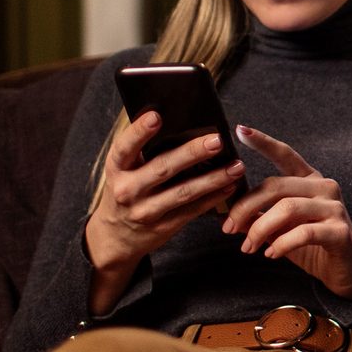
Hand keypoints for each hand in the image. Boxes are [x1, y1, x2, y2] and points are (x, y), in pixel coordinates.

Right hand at [83, 111, 245, 313]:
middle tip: (217, 141)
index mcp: (116, 169)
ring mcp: (145, 211)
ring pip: (183, 192)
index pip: (124, 147)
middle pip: (162, 168)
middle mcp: (127, 190)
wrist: (115, 236)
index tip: (156, 116)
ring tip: (236, 166)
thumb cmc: (126, 190)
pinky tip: (229, 186)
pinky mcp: (162, 227)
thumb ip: (142, 150)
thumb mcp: (123, 170)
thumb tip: (178, 121)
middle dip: (192, 153)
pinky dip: (213, 198)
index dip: (139, 132)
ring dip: (213, 178)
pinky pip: (192, 211)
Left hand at [221, 126, 351, 306]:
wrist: (348, 273)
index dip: (263, 142)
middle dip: (246, 207)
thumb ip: (260, 217)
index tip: (239, 130)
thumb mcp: (281, 230)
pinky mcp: (340, 231)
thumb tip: (229, 216)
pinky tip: (271, 254)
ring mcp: (335, 208)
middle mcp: (325, 187)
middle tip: (229, 228)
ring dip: (260, 229)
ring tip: (249, 247)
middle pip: (276, 186)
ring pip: (287, 208)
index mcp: (310, 181)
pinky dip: (281, 244)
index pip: (286, 155)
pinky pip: (303, 232)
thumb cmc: (313, 247)